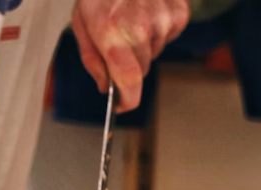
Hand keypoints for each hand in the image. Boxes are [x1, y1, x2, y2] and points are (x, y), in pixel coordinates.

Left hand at [72, 0, 189, 111]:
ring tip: (131, 19)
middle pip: (140, 71)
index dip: (127, 101)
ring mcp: (163, 20)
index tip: (122, 106)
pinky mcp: (179, 13)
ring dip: (143, 45)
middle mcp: (140, 29)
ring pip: (154, 53)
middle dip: (128, 66)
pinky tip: (146, 11)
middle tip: (118, 42)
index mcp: (111, 33)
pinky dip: (158, 30)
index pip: (129, 82)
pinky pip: (168, 36)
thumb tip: (103, 85)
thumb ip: (91, 59)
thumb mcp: (82, 22)